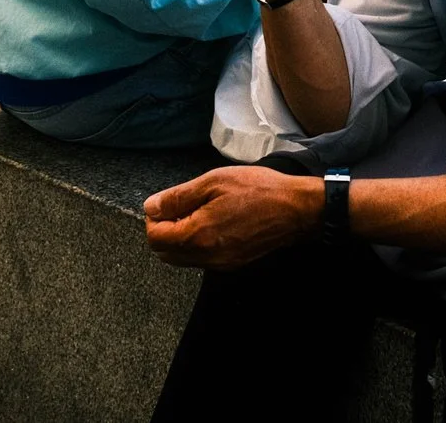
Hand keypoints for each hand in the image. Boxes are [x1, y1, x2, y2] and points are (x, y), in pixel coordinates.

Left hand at [145, 167, 318, 268]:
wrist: (295, 210)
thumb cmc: (258, 190)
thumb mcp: (213, 182)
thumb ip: (178, 197)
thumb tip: (151, 207)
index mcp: (198, 235)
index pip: (155, 239)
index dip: (153, 220)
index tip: (163, 204)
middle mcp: (207, 256)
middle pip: (165, 253)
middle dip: (164, 230)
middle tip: (178, 207)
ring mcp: (220, 263)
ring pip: (182, 258)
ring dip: (179, 238)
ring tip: (196, 212)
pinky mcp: (232, 264)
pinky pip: (201, 259)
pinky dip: (196, 244)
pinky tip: (211, 222)